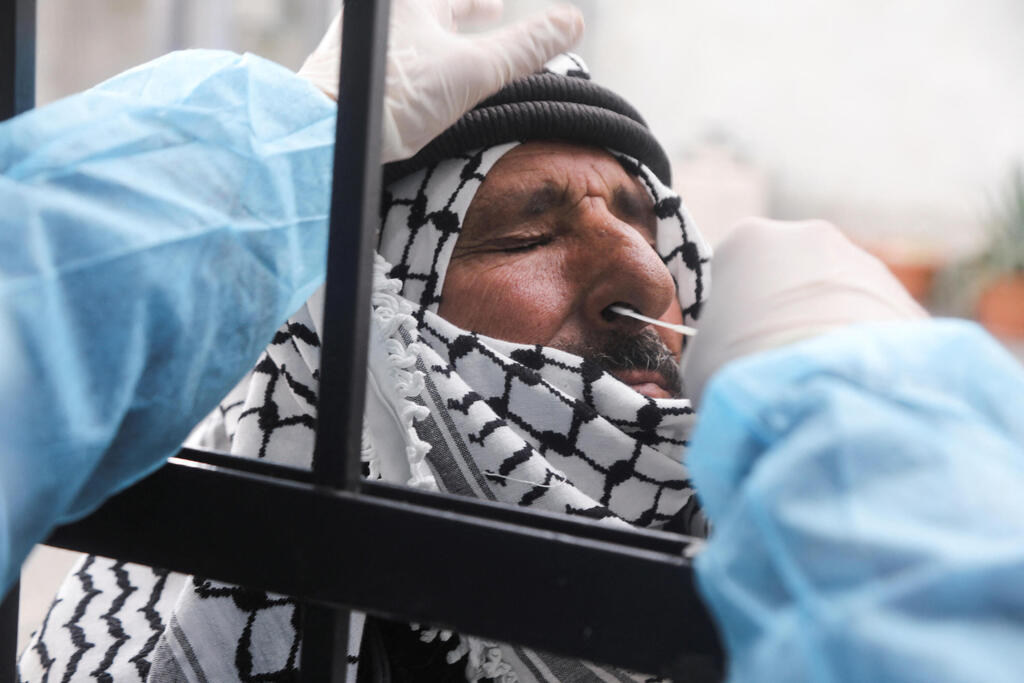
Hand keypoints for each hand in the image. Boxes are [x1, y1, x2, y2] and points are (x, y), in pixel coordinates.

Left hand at [298, 0, 583, 163]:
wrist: (327, 134)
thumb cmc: (396, 97)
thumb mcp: (475, 69)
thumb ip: (526, 47)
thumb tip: (573, 21)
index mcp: (407, 2)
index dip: (483, 3)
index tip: (498, 5)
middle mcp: (381, 18)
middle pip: (432, 7)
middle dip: (463, 11)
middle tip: (488, 13)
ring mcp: (360, 49)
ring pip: (413, 35)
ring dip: (441, 39)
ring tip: (461, 52)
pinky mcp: (348, 78)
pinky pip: (394, 62)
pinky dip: (420, 66)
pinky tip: (426, 90)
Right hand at [681, 218, 926, 404]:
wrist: (822, 395)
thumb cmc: (739, 372)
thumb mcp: (699, 358)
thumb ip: (714, 341)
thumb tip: (731, 354)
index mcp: (747, 241)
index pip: (734, 270)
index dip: (733, 311)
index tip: (733, 345)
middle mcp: (810, 237)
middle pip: (792, 274)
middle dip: (787, 313)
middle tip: (777, 363)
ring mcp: (865, 265)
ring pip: (841, 299)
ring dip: (830, 332)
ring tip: (819, 381)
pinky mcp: (908, 302)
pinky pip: (879, 329)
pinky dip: (866, 354)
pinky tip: (851, 387)